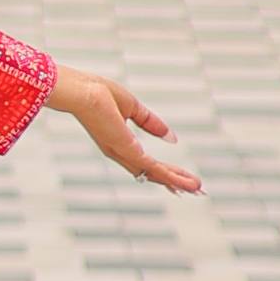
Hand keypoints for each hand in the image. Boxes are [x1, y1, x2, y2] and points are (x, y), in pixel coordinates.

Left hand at [44, 64, 204, 194]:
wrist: (82, 90)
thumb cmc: (97, 92)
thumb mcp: (132, 108)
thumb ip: (151, 123)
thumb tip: (172, 138)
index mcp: (118, 142)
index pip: (145, 162)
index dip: (164, 170)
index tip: (181, 178)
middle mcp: (119, 152)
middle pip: (151, 172)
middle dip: (174, 180)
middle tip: (195, 189)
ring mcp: (123, 153)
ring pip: (154, 173)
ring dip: (177, 181)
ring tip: (197, 188)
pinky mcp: (127, 150)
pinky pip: (153, 167)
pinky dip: (171, 176)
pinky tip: (185, 182)